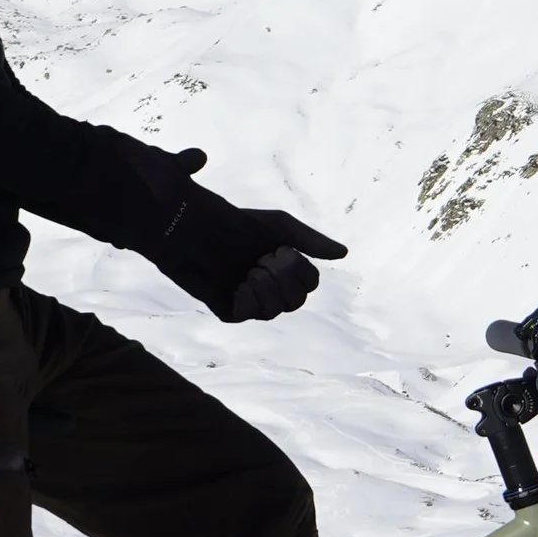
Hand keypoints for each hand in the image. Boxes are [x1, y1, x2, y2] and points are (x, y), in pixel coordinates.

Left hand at [153, 182, 346, 322]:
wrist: (194, 226)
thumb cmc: (234, 222)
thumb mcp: (279, 226)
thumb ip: (310, 241)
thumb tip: (344, 253)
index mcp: (283, 269)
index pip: (309, 283)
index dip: (299, 269)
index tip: (277, 250)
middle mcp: (269, 288)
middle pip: (296, 300)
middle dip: (283, 277)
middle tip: (261, 260)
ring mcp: (250, 302)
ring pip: (276, 311)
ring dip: (265, 286)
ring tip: (248, 271)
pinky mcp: (229, 309)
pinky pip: (251, 314)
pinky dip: (248, 297)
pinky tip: (237, 284)